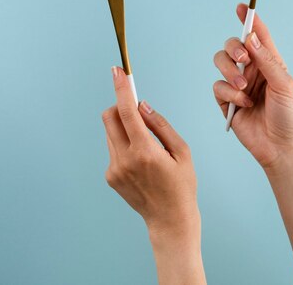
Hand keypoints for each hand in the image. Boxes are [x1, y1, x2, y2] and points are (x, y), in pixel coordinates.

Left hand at [102, 66, 198, 237]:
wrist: (170, 221)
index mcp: (145, 152)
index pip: (127, 112)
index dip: (121, 88)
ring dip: (124, 127)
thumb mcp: (182, 151)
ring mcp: (114, 169)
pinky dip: (125, 143)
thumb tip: (143, 105)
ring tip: (146, 143)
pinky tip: (142, 160)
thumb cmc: (182, 184)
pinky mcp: (110, 176)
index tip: (117, 71)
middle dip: (121, 106)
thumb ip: (161, 125)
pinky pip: (113, 148)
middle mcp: (124, 160)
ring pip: (111, 132)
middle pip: (110, 117)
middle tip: (138, 110)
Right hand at [213, 3, 292, 170]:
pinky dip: (229, 93)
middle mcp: (252, 70)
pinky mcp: (226, 101)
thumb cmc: (289, 116)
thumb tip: (251, 38)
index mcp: (269, 63)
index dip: (249, 19)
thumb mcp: (284, 85)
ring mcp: (237, 85)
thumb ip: (267, 61)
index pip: (257, 36)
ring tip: (243, 88)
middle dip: (234, 48)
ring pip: (220, 62)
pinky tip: (243, 105)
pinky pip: (217, 86)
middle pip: (232, 45)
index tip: (241, 6)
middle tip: (243, 60)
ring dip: (230, 72)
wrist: (281, 148)